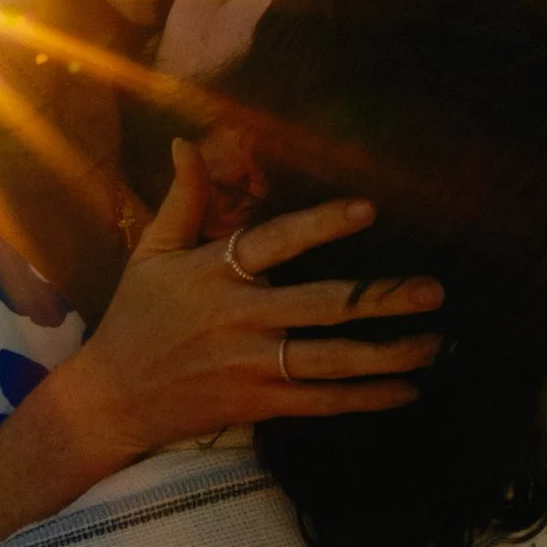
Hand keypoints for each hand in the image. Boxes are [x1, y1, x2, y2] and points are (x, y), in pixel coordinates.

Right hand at [53, 142, 440, 474]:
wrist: (111, 399)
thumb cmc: (135, 317)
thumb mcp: (152, 253)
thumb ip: (182, 199)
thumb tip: (185, 142)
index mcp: (215, 274)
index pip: (275, 243)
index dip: (321, 225)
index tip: (367, 208)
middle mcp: (238, 319)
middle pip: (320, 306)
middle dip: (379, 299)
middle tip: (432, 289)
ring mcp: (251, 365)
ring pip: (330, 360)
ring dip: (387, 353)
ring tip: (435, 343)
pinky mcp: (257, 404)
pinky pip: (321, 402)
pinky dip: (365, 399)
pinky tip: (407, 391)